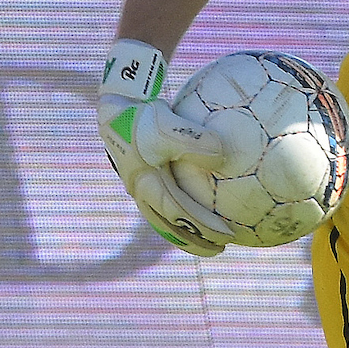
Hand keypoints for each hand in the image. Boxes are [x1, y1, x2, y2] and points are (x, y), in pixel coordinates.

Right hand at [97, 38, 232, 257]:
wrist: (120, 99)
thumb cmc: (145, 112)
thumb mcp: (168, 125)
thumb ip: (193, 140)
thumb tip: (223, 155)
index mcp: (145, 184)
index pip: (177, 214)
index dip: (202, 228)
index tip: (228, 236)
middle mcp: (141, 190)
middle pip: (168, 226)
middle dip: (194, 240)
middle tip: (222, 248)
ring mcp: (141, 185)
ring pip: (165, 217)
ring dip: (188, 230)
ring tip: (214, 236)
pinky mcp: (146, 175)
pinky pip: (169, 197)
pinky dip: (187, 205)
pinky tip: (211, 199)